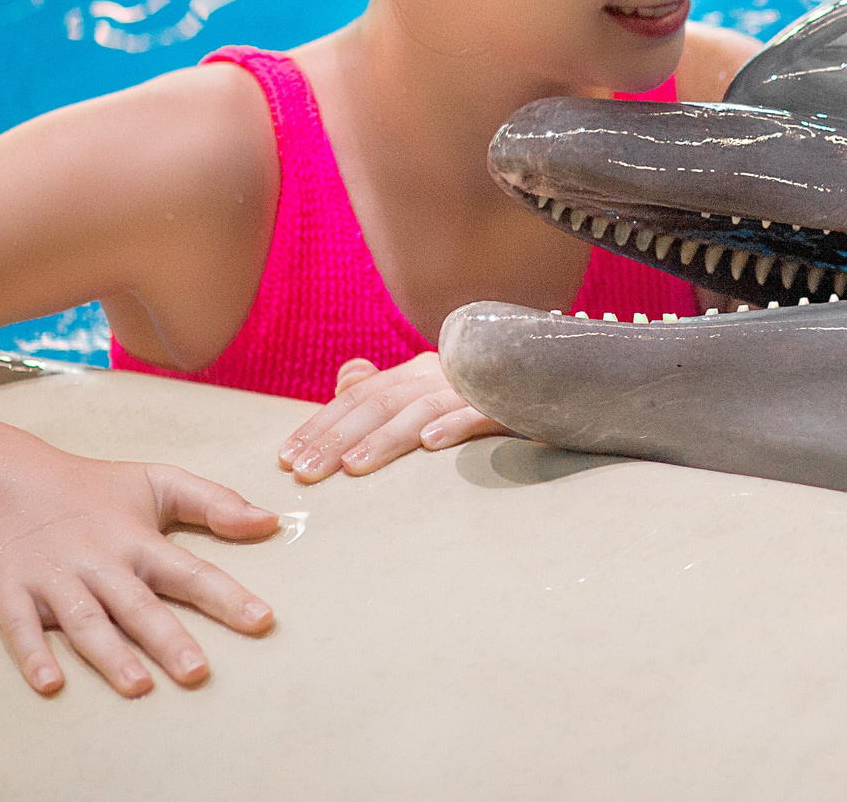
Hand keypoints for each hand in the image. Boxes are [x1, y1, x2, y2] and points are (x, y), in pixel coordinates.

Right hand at [0, 451, 276, 697]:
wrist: (6, 478)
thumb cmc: (94, 487)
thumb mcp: (159, 482)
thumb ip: (215, 502)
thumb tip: (270, 521)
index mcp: (139, 541)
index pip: (191, 572)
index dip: (227, 597)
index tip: (262, 621)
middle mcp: (101, 564)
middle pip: (139, 606)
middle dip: (168, 639)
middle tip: (197, 673)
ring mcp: (54, 579)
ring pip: (86, 622)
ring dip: (110, 654)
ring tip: (137, 686)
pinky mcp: (11, 592)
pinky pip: (21, 628)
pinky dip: (34, 655)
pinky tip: (50, 684)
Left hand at [277, 352, 506, 482]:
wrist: (560, 392)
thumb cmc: (489, 405)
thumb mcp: (434, 398)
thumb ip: (389, 391)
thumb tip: (348, 377)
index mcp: (420, 373)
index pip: (361, 395)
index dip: (322, 423)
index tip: (286, 458)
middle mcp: (444, 373)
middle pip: (381, 401)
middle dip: (338, 436)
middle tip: (304, 472)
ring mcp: (477, 386)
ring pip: (423, 408)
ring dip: (386, 438)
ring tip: (353, 468)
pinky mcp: (512, 403)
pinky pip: (482, 412)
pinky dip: (456, 425)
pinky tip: (432, 445)